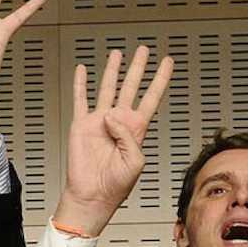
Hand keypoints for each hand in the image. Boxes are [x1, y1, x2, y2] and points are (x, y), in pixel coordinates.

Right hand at [53, 47, 173, 235]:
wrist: (92, 195)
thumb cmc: (115, 186)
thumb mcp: (135, 161)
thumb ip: (128, 136)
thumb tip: (112, 116)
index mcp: (136, 130)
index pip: (151, 98)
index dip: (160, 80)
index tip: (166, 63)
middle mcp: (119, 122)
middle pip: (131, 87)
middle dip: (138, 68)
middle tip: (143, 51)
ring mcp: (100, 122)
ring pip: (107, 88)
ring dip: (112, 70)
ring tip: (117, 54)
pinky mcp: (82, 125)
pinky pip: (81, 99)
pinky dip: (81, 84)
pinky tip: (82, 72)